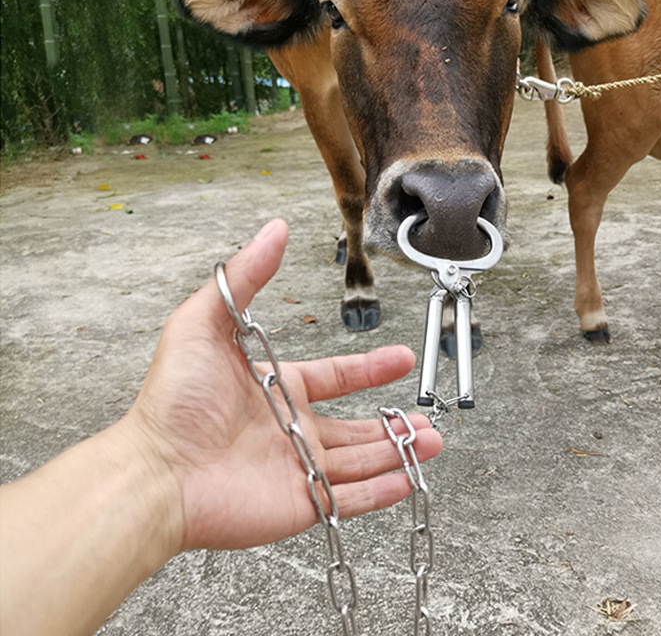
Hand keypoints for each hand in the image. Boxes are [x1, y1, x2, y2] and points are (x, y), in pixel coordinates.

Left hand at [124, 218, 442, 552]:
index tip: (399, 359)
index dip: (370, 369)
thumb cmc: (172, 400)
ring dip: (399, 451)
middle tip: (426, 418)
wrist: (155, 472)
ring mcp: (297, 468)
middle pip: (355, 426)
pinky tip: (407, 479)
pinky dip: (382, 492)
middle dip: (393, 422)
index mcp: (278, 389)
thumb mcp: (205, 322)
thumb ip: (245, 276)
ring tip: (431, 442)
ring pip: (361, 460)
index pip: (335, 377)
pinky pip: (349, 501)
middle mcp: (291, 429)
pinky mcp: (298, 504)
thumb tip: (274, 230)